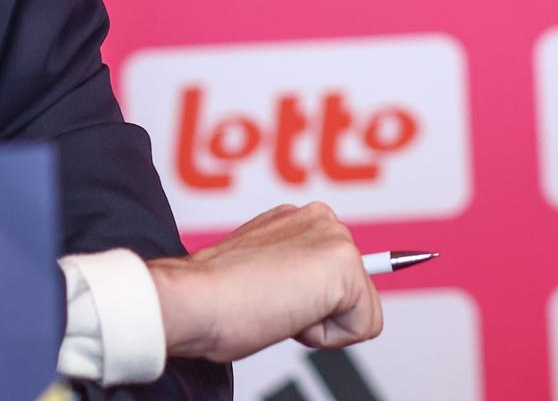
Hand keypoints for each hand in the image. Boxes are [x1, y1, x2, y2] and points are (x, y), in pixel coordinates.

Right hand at [146, 202, 382, 362]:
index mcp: (298, 220)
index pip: (331, 275)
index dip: (304, 302)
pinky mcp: (347, 264)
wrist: (193, 299)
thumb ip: (288, 273)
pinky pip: (364, 326)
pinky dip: (329, 337)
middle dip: (319, 312)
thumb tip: (306, 297)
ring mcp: (335, 238)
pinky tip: (291, 315)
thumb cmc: (212, 298)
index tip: (269, 295)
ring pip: (359, 308)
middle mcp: (320, 219)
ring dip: (322, 324)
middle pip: (353, 290)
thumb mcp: (261, 275)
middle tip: (271, 304)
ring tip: (278, 307)